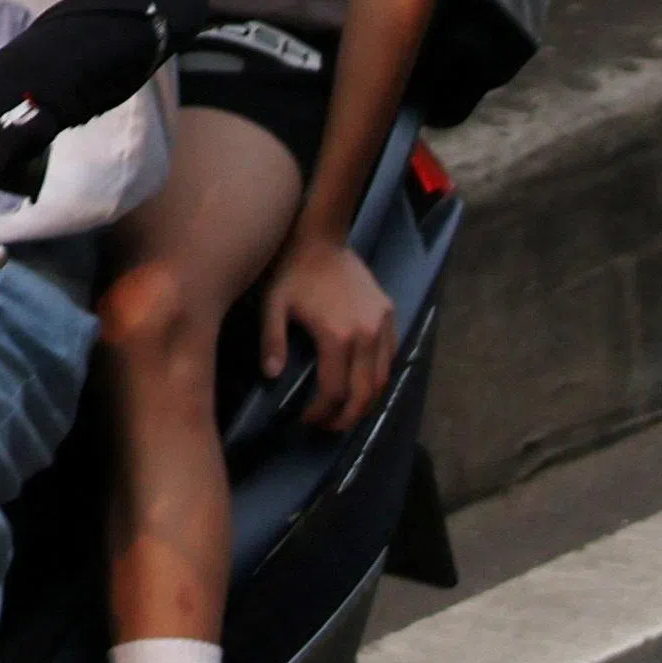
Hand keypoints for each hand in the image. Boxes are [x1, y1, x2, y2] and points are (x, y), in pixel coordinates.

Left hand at [267, 233, 398, 420]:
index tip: (306, 419)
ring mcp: (382, 326)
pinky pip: (389, 358)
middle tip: (329, 427)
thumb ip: (272, 341)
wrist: (322, 235)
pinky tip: (360, 383)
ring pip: (381, 380)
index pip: (334, 390)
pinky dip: (377, 378)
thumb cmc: (292, 270)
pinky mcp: (389, 316)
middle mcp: (365, 335)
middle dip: (347, 417)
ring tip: (346, 412)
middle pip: (363, 394)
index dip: (321, 412)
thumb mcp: (272, 304)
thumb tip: (272, 376)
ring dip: (365, 403)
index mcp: (336, 335)